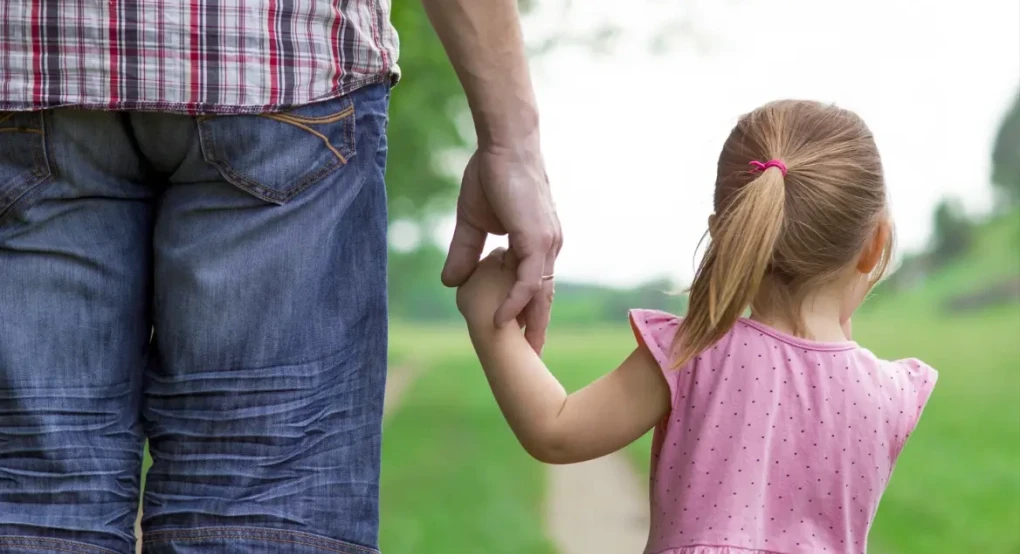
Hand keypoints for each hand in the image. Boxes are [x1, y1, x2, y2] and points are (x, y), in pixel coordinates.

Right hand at [441, 142, 561, 353]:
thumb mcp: (473, 222)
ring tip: (523, 352)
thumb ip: (465, 252)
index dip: (528, 312)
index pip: (534, 287)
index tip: (521, 338)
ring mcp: (545, 244)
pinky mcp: (537, 238)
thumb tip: (451, 283)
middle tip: (531, 358)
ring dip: (529, 323)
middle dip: (537, 328)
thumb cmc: (491, 175)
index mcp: (537, 245)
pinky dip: (517, 301)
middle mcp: (547, 248)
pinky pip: (528, 280)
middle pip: (543, 297)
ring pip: (538, 293)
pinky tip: (504, 320)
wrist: (504, 145)